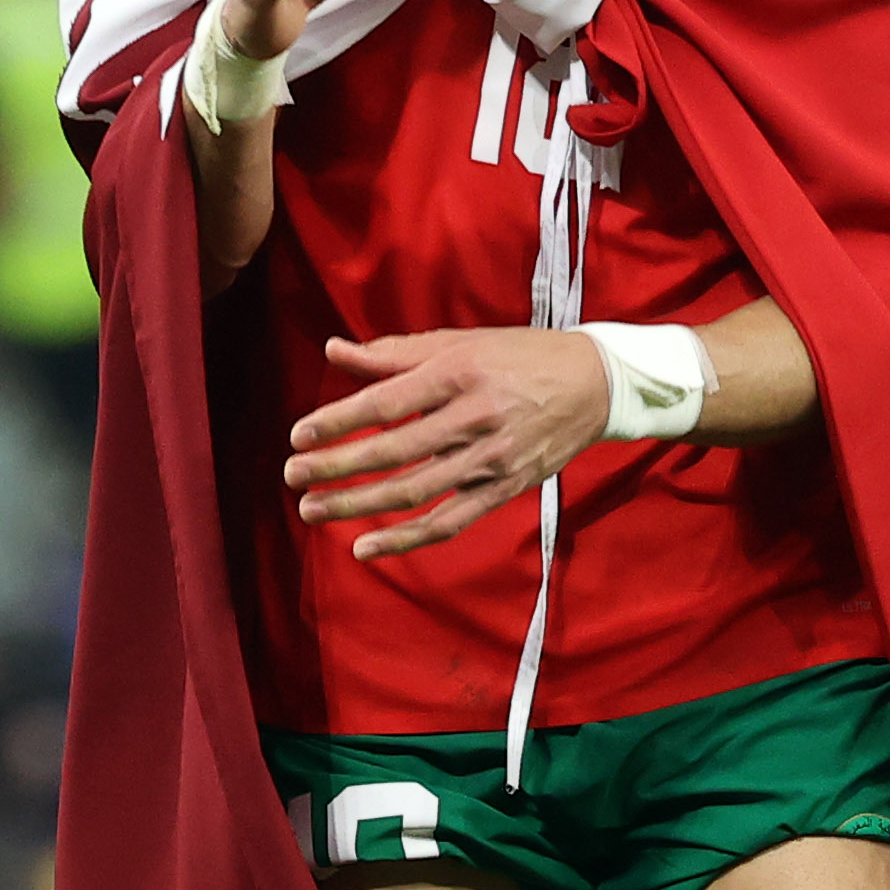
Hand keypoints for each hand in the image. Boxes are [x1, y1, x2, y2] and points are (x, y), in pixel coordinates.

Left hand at [285, 326, 607, 559]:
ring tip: (312, 509)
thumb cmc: (520, 355)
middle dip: (336, 466)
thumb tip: (334, 351)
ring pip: (414, 491)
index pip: (387, 403)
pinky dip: (406, 540)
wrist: (596, 384)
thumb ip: (394, 353)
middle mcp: (475, 418)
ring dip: (358, 505)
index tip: (298, 434)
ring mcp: (491, 460)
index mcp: (461, 373)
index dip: (339, 421)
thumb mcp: (460, 341)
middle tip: (292, 475)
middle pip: (394, 451)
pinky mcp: (504, 489)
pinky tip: (364, 548)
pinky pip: (449, 522)